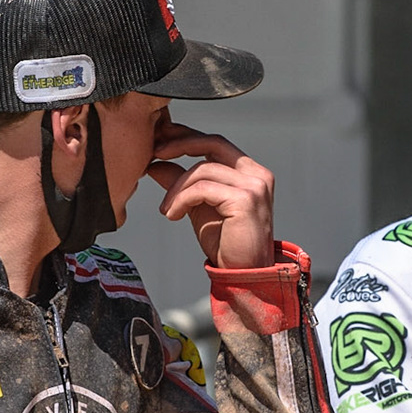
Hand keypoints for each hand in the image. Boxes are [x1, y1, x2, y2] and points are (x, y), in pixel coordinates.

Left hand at [147, 121, 276, 268]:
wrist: (244, 274)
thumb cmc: (226, 243)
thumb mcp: (199, 206)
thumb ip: (182, 184)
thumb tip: (156, 164)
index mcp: (250, 172)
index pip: (215, 143)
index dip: (186, 138)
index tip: (160, 142)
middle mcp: (257, 174)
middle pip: (212, 143)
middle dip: (179, 144)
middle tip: (154, 153)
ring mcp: (254, 186)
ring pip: (202, 169)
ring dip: (176, 187)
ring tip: (166, 209)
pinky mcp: (245, 200)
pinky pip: (202, 189)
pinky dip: (181, 200)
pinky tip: (172, 215)